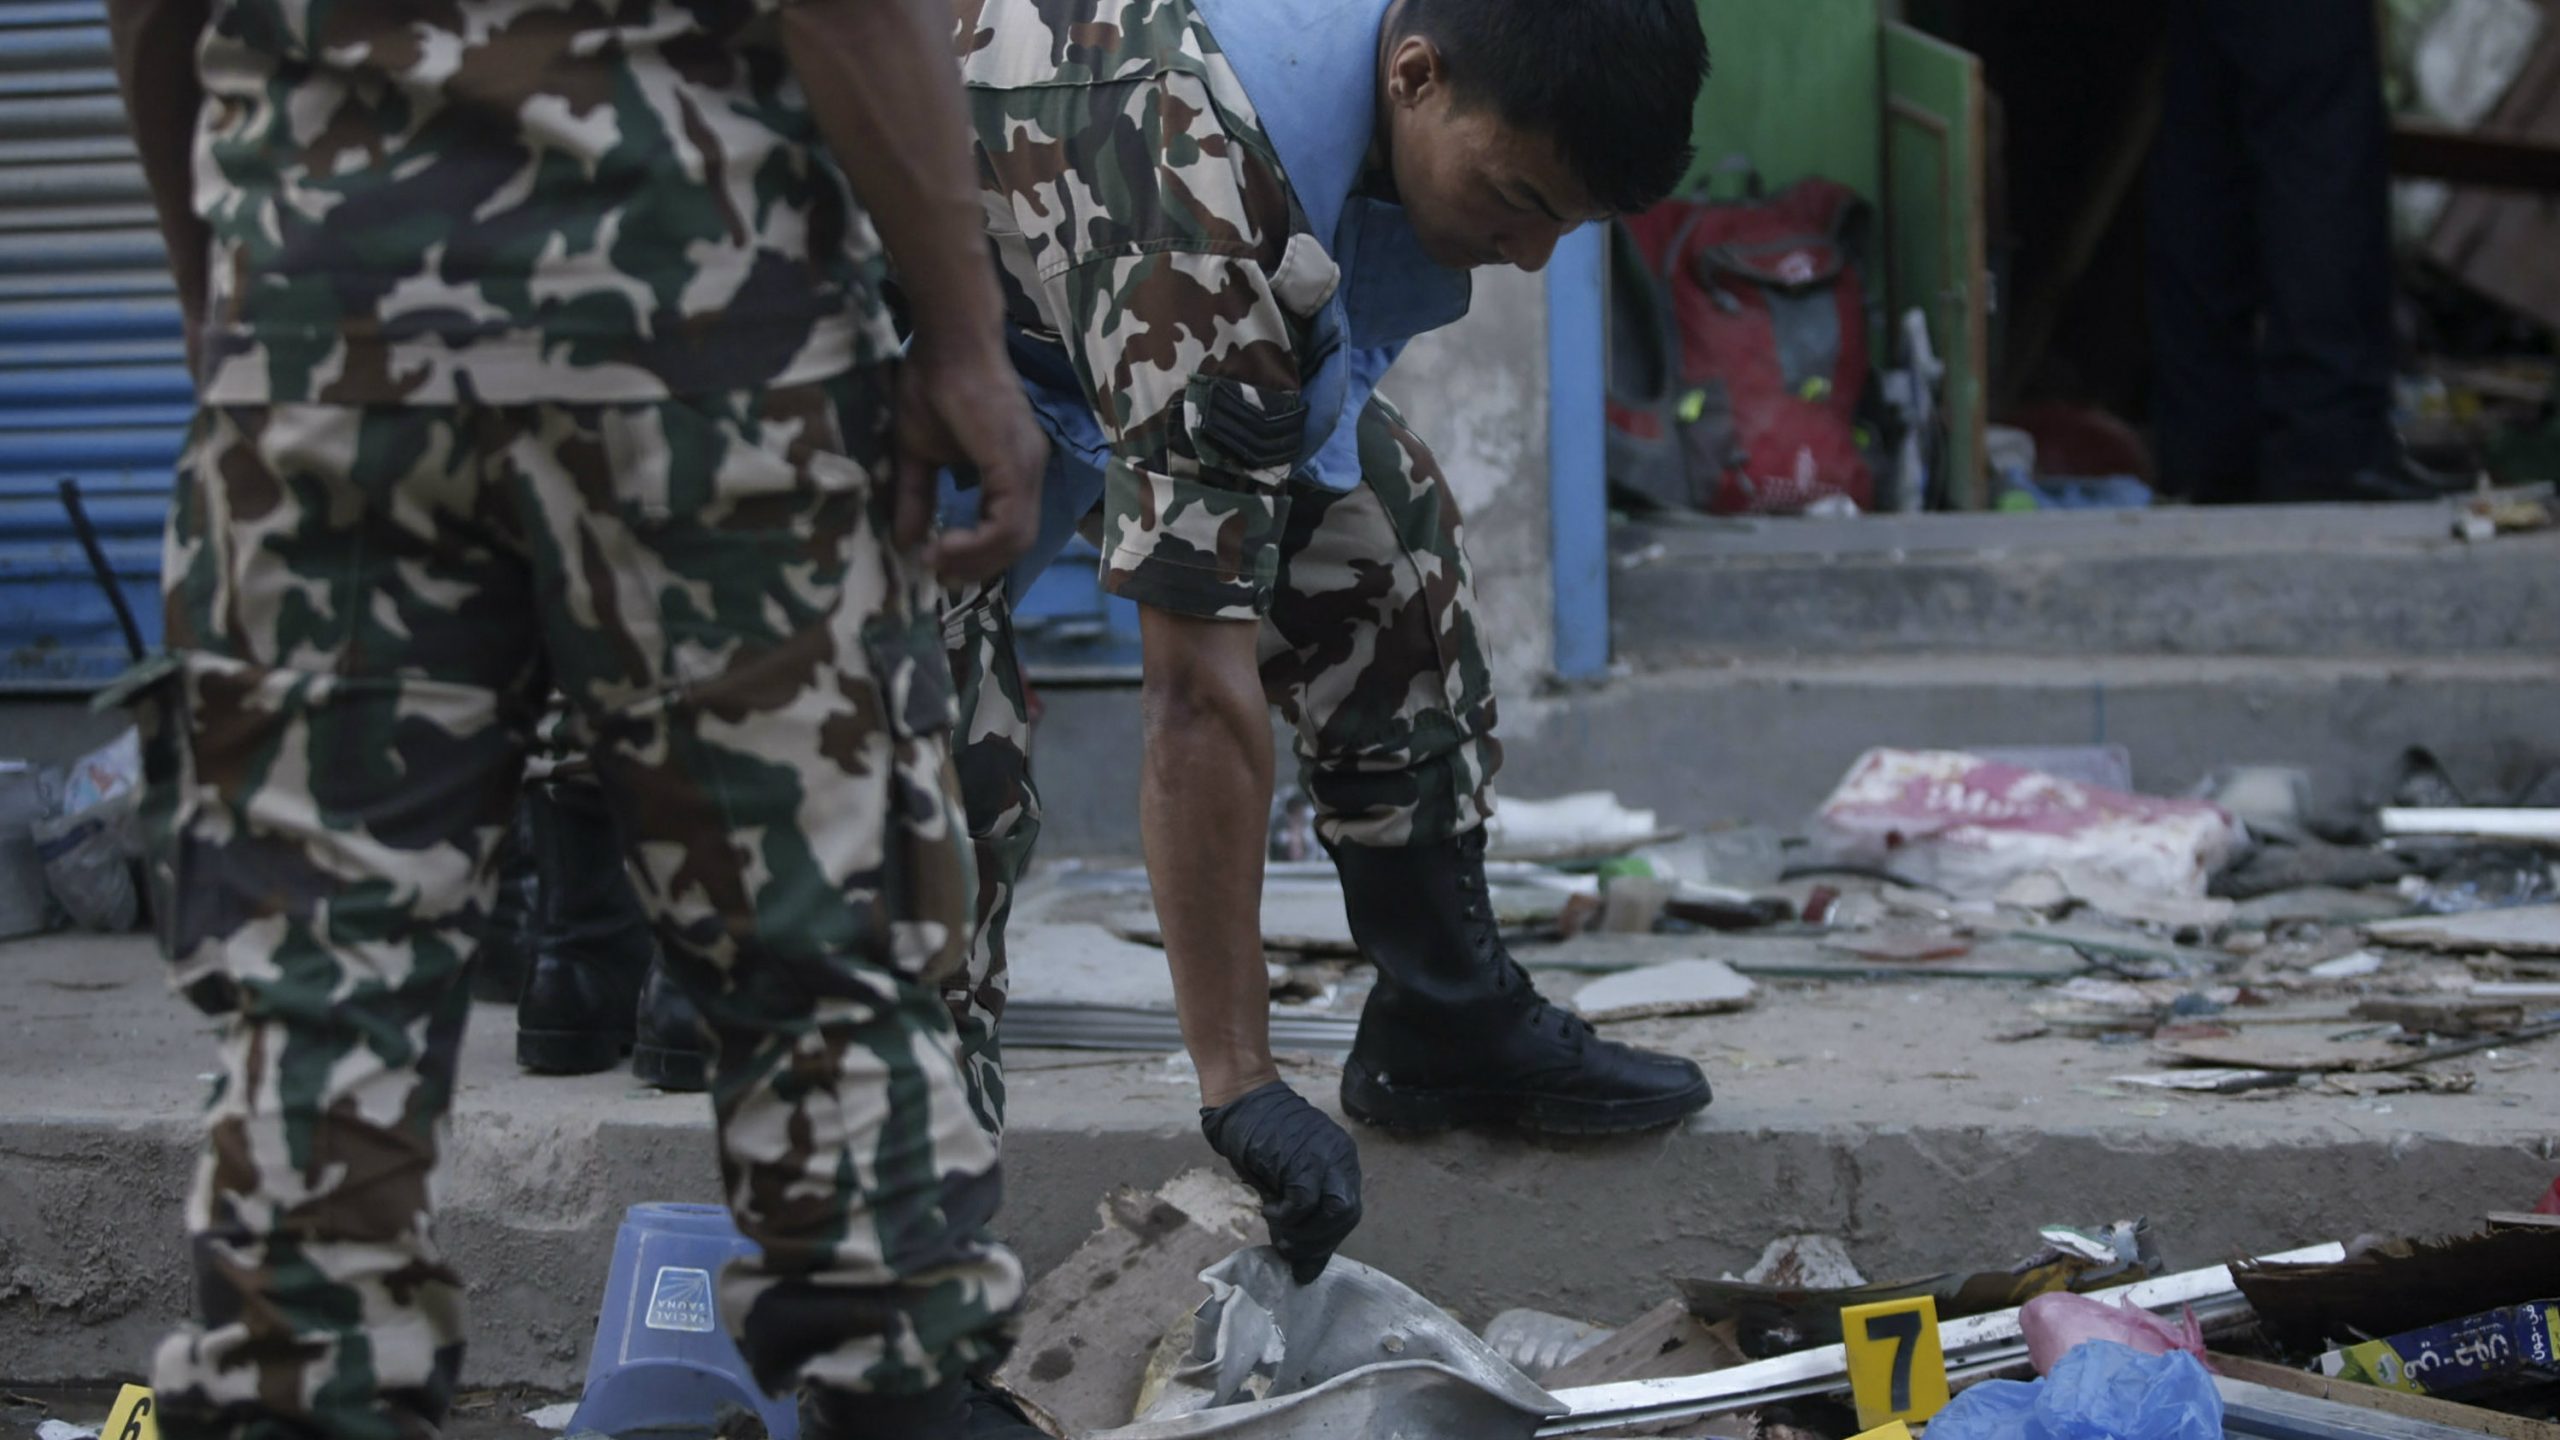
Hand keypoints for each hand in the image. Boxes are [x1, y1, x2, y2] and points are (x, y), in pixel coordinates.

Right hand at [893, 334, 1047, 584]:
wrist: (946, 341)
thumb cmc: (932, 384)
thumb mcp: (918, 452)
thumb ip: (917, 496)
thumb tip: (905, 542)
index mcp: (1014, 467)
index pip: (1010, 530)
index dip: (978, 555)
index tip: (937, 563)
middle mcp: (1030, 468)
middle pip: (1017, 543)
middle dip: (977, 566)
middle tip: (938, 573)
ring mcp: (1027, 465)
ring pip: (1016, 538)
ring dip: (975, 559)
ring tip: (936, 560)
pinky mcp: (1016, 461)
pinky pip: (1008, 521)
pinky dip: (978, 542)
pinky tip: (943, 542)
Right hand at [1199, 1080, 1362, 1283]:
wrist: (1242, 1100)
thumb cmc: (1260, 1138)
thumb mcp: (1286, 1182)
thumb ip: (1299, 1218)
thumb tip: (1304, 1269)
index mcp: (1343, 1161)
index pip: (1348, 1212)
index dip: (1326, 1238)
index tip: (1303, 1253)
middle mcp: (1342, 1158)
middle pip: (1347, 1216)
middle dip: (1318, 1243)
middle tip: (1288, 1250)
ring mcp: (1325, 1157)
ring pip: (1334, 1213)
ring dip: (1306, 1235)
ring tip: (1279, 1235)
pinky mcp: (1303, 1159)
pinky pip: (1304, 1203)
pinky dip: (1285, 1217)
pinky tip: (1268, 1211)